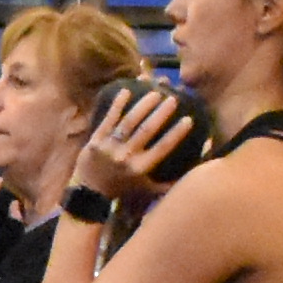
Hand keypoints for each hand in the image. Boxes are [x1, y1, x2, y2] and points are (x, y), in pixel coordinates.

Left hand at [71, 78, 197, 207]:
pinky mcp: (96, 140)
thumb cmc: (123, 188)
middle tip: (173, 98)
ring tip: (155, 92)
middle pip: (146, 131)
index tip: (188, 119)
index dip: (176, 133)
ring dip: (142, 106)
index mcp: (141, 168)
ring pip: (128, 122)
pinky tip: (126, 90)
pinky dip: (117, 105)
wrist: (89, 192)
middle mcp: (126, 156)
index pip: (162, 148)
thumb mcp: (147, 190)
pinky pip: (108, 120)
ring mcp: (110, 147)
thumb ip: (169, 184)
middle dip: (161, 114)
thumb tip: (193, 174)